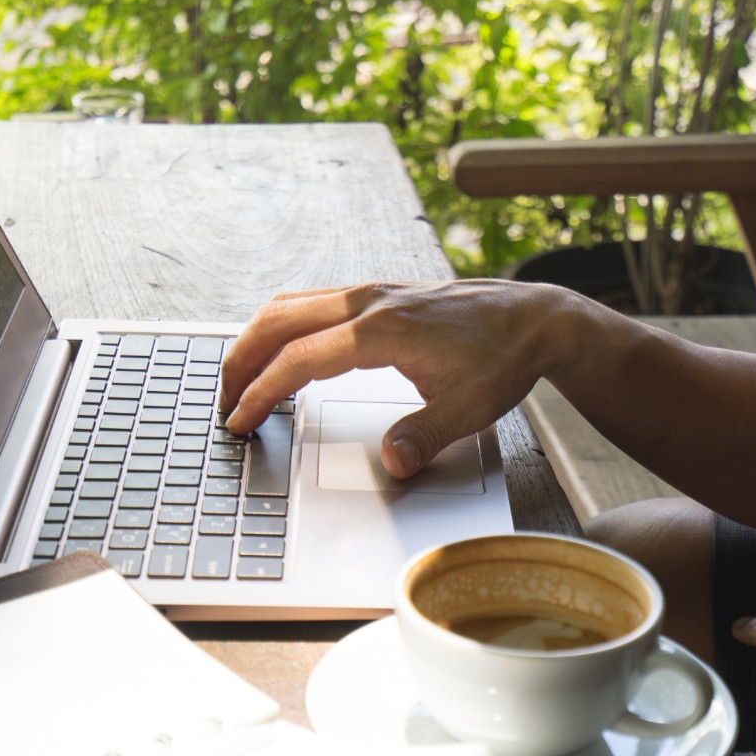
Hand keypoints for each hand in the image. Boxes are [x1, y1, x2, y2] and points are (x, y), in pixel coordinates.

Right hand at [219, 280, 570, 477]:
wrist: (533, 318)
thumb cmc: (503, 359)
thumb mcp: (471, 407)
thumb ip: (427, 436)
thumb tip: (392, 462)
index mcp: (380, 331)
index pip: (298, 359)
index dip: (260, 392)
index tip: (238, 420)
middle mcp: (367, 302)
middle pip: (277, 321)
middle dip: (239, 360)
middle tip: (222, 401)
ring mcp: (370, 292)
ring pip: (289, 304)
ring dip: (256, 338)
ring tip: (240, 379)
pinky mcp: (377, 293)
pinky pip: (311, 301)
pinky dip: (281, 325)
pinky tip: (282, 352)